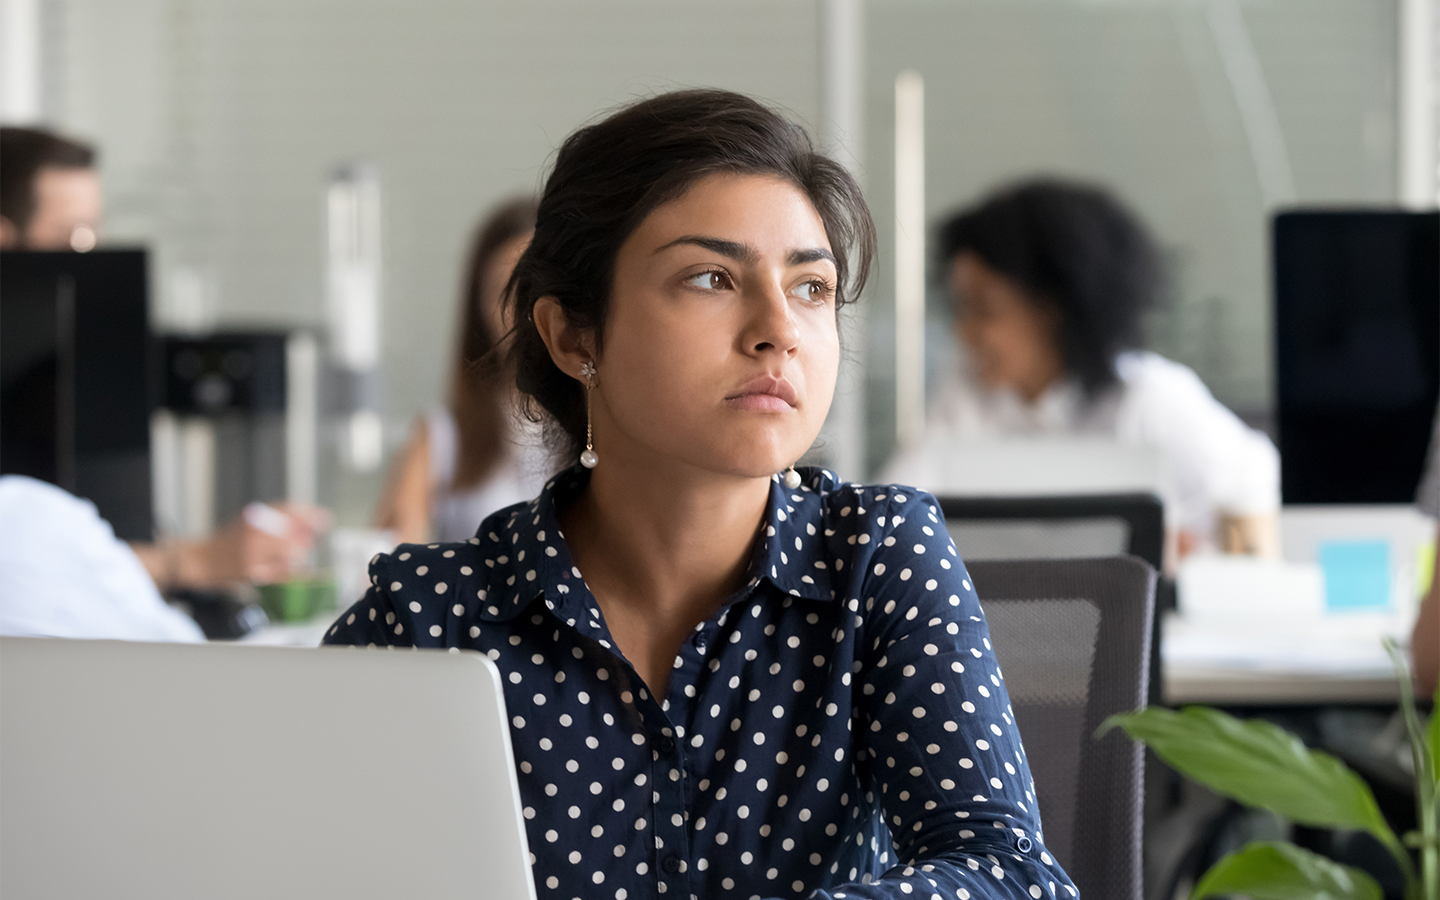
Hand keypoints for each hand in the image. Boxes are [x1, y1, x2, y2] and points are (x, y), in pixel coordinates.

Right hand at [180, 503, 329, 587]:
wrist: (200, 560)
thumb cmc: (227, 542)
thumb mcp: (249, 523)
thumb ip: (274, 521)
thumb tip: (307, 525)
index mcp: (254, 517)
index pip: (289, 510)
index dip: (311, 515)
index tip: (325, 520)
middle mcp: (254, 533)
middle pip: (293, 536)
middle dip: (304, 541)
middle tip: (306, 544)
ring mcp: (253, 554)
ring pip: (290, 556)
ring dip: (296, 558)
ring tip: (290, 558)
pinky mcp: (250, 572)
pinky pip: (281, 574)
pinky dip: (289, 572)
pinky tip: (288, 571)